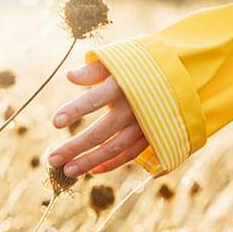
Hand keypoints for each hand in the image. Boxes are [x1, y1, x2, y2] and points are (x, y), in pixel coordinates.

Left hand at [47, 62, 148, 176]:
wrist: (180, 75)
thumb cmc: (140, 66)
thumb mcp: (118, 60)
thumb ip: (93, 70)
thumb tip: (69, 76)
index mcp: (122, 85)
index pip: (93, 99)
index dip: (74, 111)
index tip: (55, 123)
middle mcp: (133, 107)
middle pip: (100, 132)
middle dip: (75, 147)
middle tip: (52, 159)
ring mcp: (144, 124)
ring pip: (114, 147)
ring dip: (90, 161)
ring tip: (68, 171)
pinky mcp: (152, 135)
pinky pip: (131, 153)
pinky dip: (112, 163)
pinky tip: (94, 170)